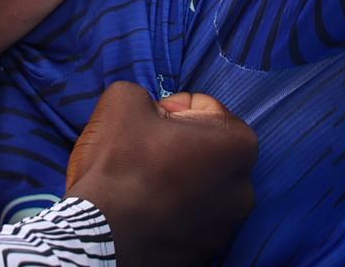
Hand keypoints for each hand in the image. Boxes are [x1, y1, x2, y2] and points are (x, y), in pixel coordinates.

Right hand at [65, 81, 257, 265]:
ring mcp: (228, 225)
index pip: (205, 108)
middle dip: (181, 143)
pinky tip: (147, 208)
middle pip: (208, 149)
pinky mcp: (208, 252)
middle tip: (145, 149)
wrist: (100, 234)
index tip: (150, 123)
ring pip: (202, 185)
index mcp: (238, 144)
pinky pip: (193, 217)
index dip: (172, 109)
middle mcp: (244, 188)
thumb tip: (151, 111)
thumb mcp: (125, 100)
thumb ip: (148, 94)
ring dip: (180, 178)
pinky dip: (176, 209)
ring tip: (144, 181)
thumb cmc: (120, 163)